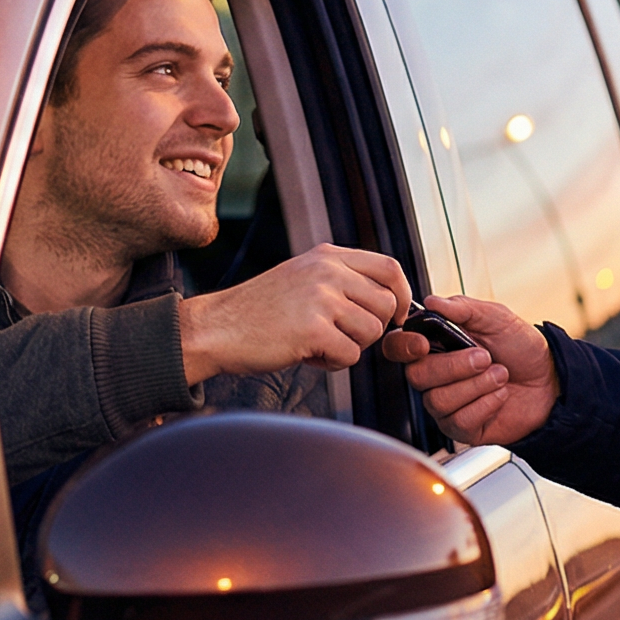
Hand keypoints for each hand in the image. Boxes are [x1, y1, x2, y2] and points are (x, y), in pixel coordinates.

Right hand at [181, 244, 412, 382]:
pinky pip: (350, 355)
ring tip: (316, 343)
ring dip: (349, 347)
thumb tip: (389, 299)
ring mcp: (321, 298)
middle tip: (338, 335)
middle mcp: (327, 271)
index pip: (389, 267)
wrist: (217, 327)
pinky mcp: (313, 329)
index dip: (402, 294)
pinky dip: (332, 363)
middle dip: (369, 329)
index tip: (397, 315)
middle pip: (386, 305)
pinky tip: (306, 354)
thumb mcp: (302, 277)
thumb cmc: (259, 311)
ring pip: (371, 333)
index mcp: (327, 256)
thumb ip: (341, 280)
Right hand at [379, 294, 557, 444]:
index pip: (398, 347)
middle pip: (417, 376)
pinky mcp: (462, 428)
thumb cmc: (522, 349)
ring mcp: (447, 403)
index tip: (424, 343)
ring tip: (500, 375)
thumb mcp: (497, 318)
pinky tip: (499, 396)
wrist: (551, 381)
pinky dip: (485, 405)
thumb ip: (463, 308)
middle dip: (454, 366)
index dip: (404, 346)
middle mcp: (436, 375)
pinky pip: (459, 420)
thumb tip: (433, 301)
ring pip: (438, 400)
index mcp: (437, 345)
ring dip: (477, 385)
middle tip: (485, 357)